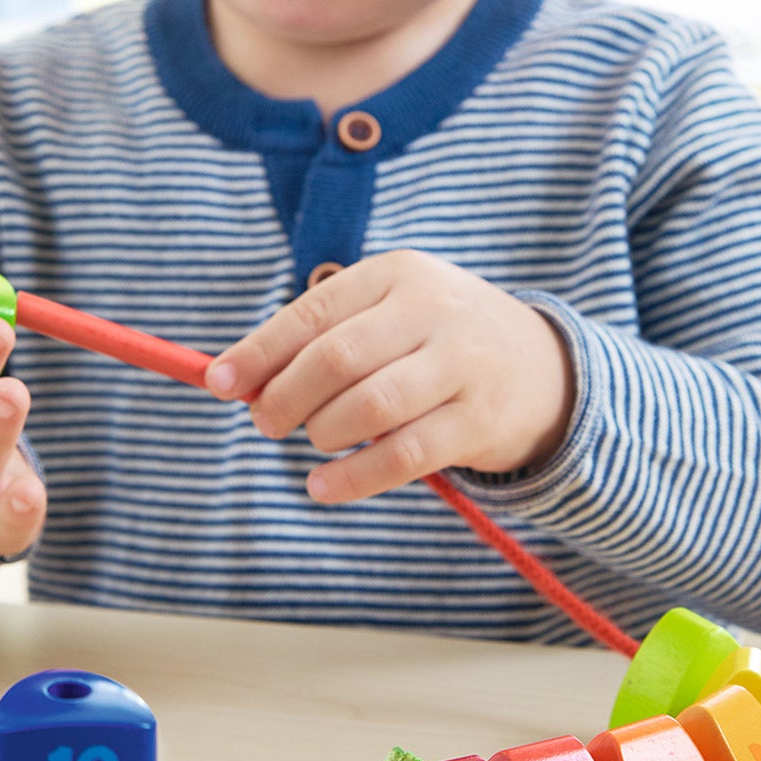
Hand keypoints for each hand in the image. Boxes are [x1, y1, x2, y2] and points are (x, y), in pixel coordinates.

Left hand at [203, 250, 575, 503]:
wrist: (544, 368)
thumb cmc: (438, 339)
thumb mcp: (391, 313)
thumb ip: (323, 337)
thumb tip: (237, 378)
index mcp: (399, 273)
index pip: (315, 311)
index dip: (260, 349)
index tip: (217, 381)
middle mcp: (433, 311)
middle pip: (337, 357)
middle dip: (285, 396)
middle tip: (264, 421)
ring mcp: (461, 365)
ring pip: (369, 406)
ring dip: (322, 433)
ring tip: (312, 444)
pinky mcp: (479, 421)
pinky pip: (403, 456)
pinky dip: (354, 478)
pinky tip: (324, 487)